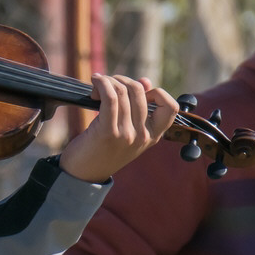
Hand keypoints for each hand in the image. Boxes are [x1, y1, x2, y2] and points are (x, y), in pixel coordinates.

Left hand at [58, 74, 178, 182]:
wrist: (83, 174)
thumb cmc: (102, 149)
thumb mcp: (126, 130)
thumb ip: (138, 106)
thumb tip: (145, 81)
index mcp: (152, 136)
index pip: (171, 107)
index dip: (156, 92)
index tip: (138, 93)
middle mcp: (143, 136)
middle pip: (139, 91)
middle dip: (121, 80)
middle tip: (107, 84)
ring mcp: (127, 135)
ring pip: (122, 92)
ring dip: (107, 81)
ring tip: (97, 85)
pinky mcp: (108, 132)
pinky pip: (110, 97)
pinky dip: (102, 84)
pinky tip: (95, 81)